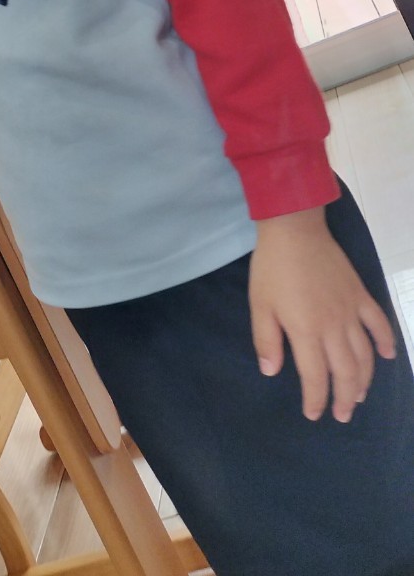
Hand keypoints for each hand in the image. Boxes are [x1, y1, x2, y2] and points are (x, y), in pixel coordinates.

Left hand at [249, 207, 395, 422]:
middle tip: (343, 415)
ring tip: (359, 396)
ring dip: (364, 379)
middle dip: (344, 398)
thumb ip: (266, 340)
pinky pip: (379, 322)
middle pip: (345, 371)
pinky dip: (386, 341)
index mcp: (306, 331)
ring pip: (364, 354)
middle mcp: (333, 326)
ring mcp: (351, 311)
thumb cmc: (272, 267)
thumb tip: (271, 372)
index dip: (316, 399)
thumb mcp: (259, 305)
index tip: (314, 414)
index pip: (315, 376)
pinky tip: (387, 356)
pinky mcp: (360, 295)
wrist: (295, 230)